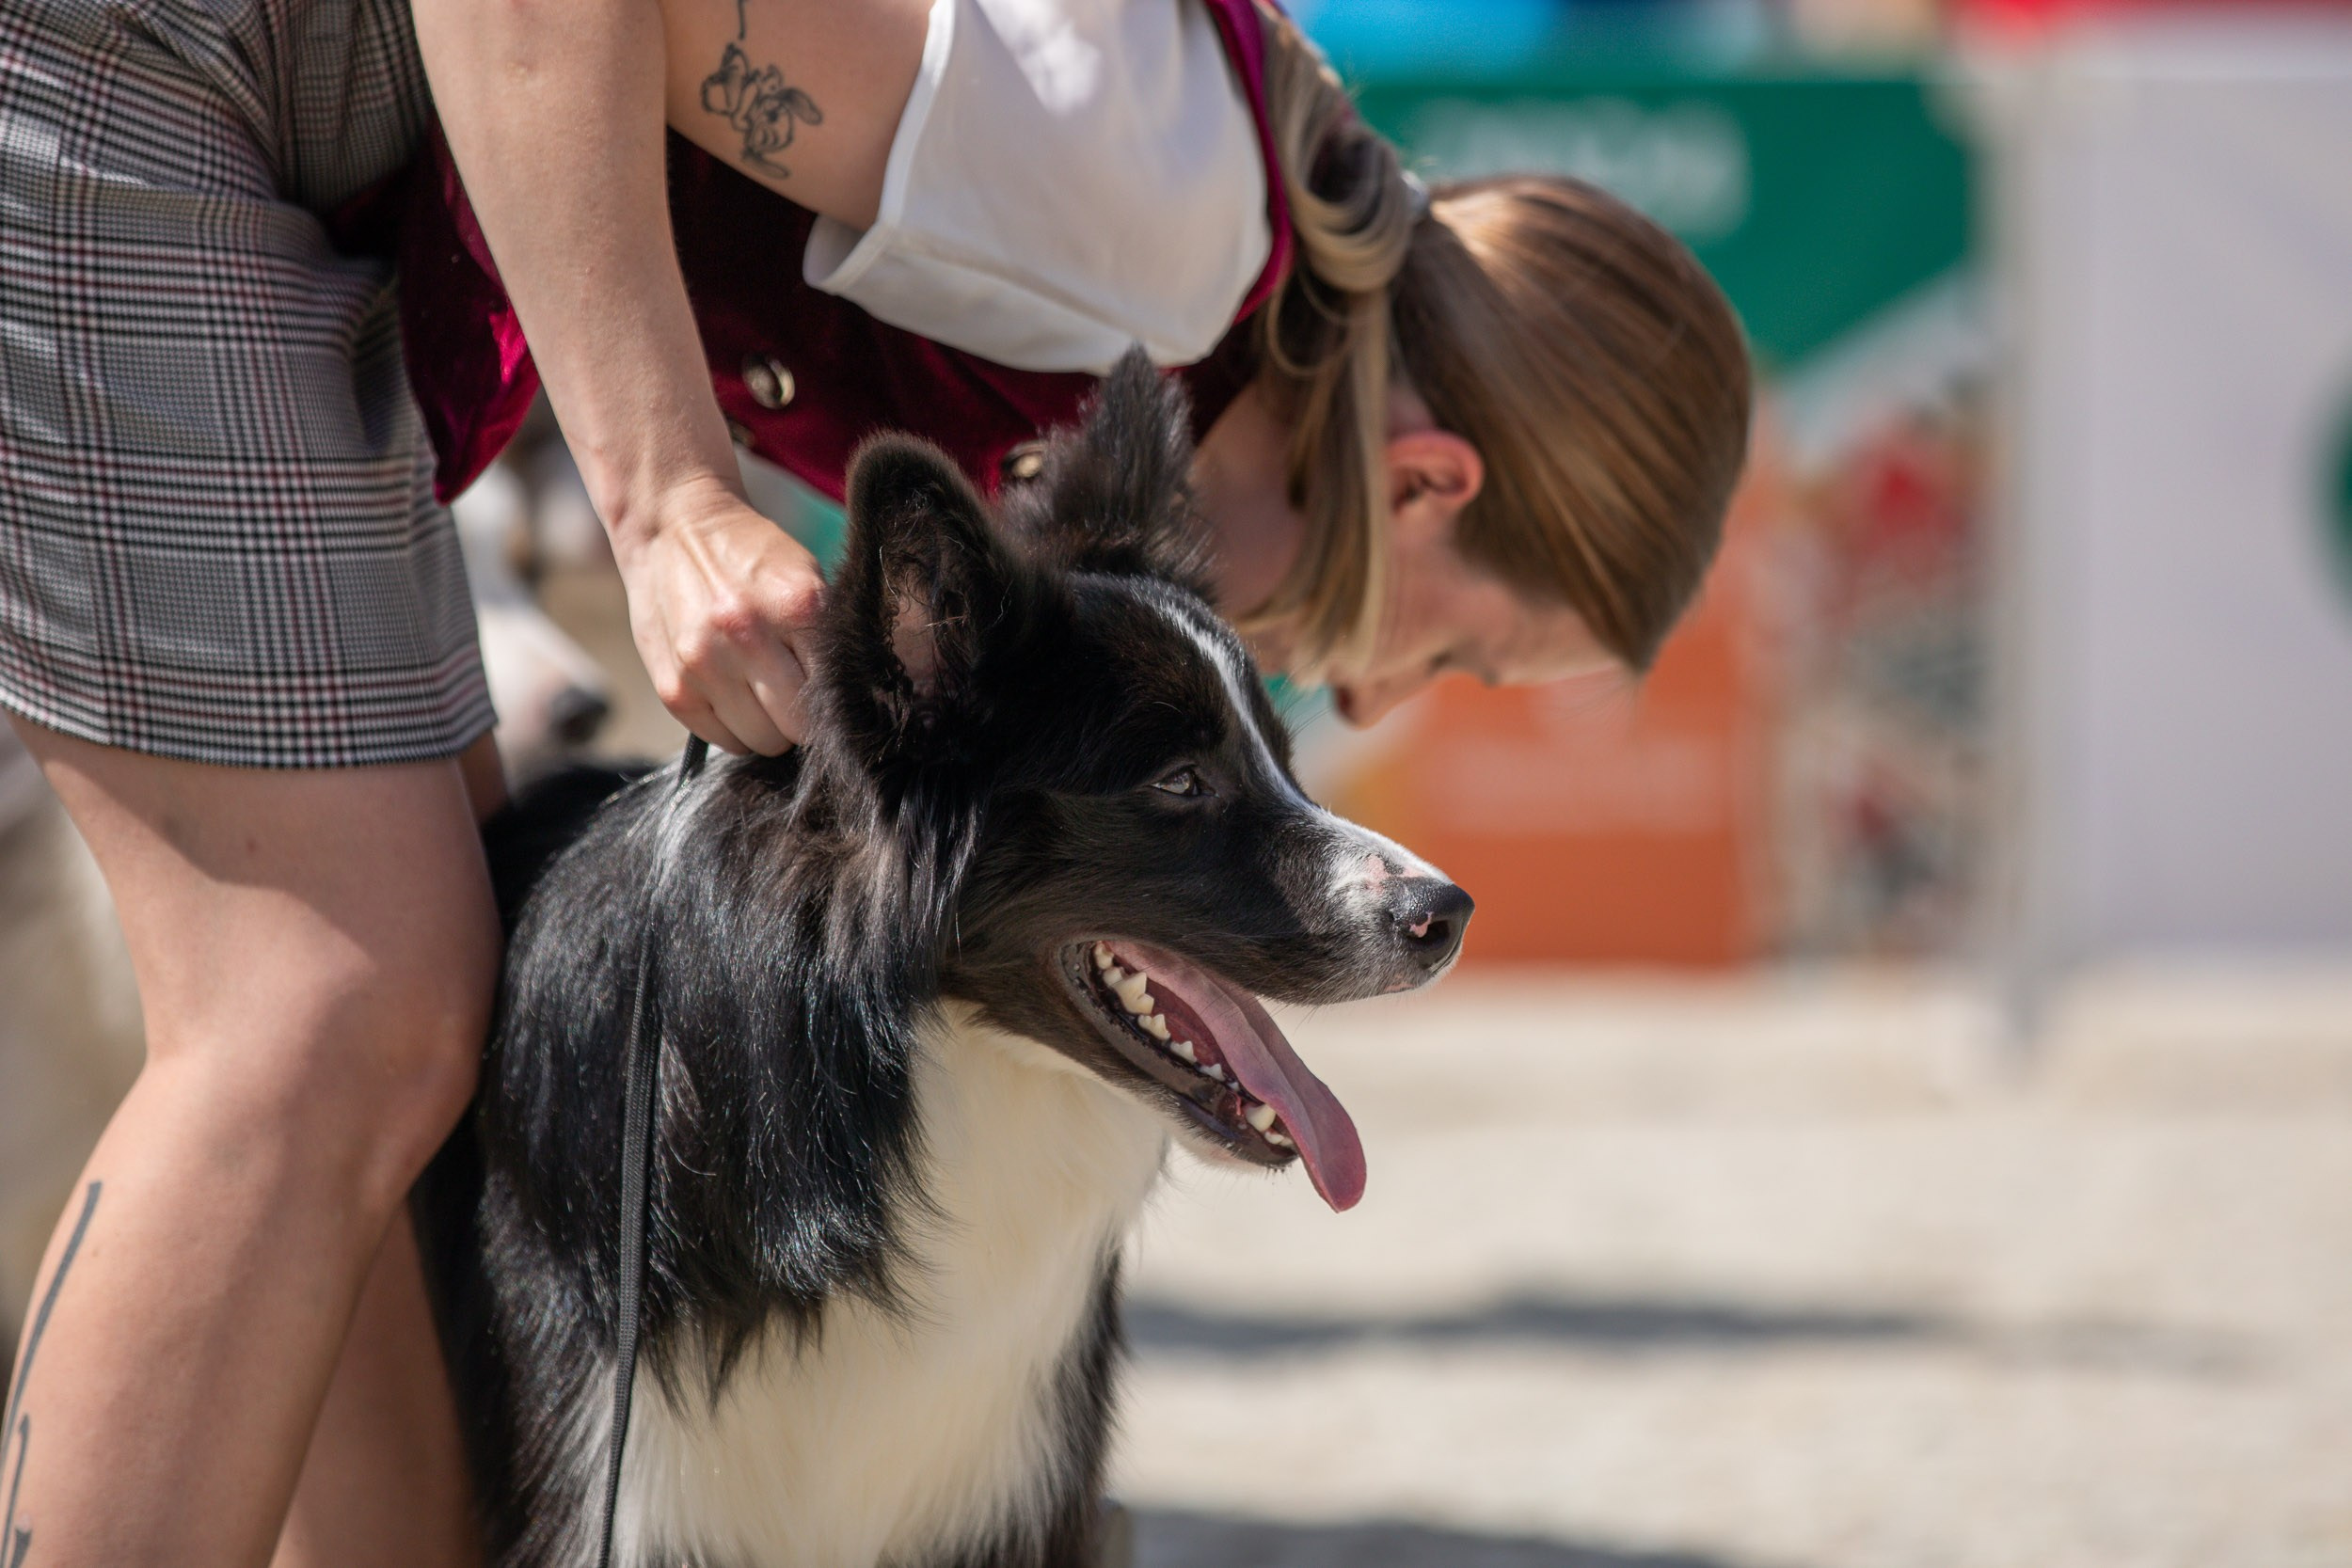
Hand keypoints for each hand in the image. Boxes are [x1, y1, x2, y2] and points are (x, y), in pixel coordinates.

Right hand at [615, 478, 825, 754]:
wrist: (672, 527)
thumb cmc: (751, 556)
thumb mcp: (805, 576)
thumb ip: (828, 636)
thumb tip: (859, 703)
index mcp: (796, 604)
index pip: (836, 694)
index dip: (836, 701)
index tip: (831, 694)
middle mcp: (747, 635)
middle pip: (800, 728)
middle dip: (802, 717)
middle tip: (793, 690)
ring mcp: (704, 665)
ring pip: (762, 743)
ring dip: (767, 726)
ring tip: (759, 688)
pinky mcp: (673, 690)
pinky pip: (722, 742)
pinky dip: (732, 727)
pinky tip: (729, 691)